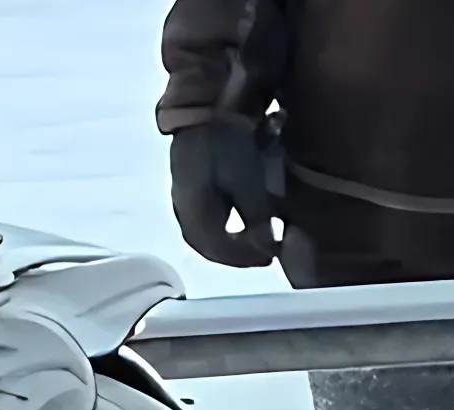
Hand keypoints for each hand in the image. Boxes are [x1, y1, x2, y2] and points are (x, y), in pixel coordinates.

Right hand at [167, 117, 289, 272]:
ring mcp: (184, 198)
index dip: (244, 258)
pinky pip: (207, 217)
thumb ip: (256, 216)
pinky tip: (240, 220)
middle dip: (237, 253)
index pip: (217, 249)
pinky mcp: (190, 186)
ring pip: (206, 233)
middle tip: (264, 253)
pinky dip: (226, 224)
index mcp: (193, 212)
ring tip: (254, 239)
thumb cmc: (226, 144)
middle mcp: (183, 210)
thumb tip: (265, 243)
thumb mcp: (247, 181)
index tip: (270, 256)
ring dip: (231, 239)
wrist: (207, 108)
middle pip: (209, 245)